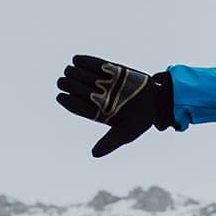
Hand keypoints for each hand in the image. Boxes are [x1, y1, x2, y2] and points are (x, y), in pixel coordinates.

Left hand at [56, 55, 173, 157]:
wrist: (155, 102)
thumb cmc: (140, 120)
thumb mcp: (126, 134)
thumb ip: (109, 142)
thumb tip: (94, 154)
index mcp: (97, 113)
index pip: (75, 106)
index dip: (65, 100)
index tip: (61, 96)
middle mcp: (96, 97)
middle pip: (74, 88)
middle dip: (68, 83)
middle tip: (67, 81)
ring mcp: (102, 82)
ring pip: (79, 74)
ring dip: (74, 72)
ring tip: (76, 71)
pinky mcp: (109, 69)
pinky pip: (91, 62)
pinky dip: (82, 61)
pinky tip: (77, 61)